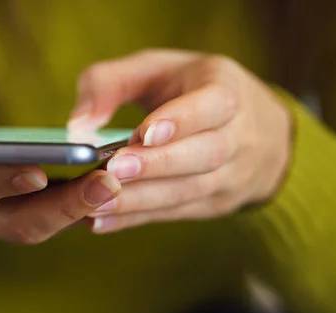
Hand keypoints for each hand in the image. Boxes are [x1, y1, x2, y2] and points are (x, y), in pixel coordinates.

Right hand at [0, 80, 120, 243]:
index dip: (5, 181)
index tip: (38, 171)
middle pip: (25, 221)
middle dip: (65, 205)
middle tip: (107, 182)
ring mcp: (8, 218)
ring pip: (50, 223)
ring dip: (85, 207)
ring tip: (120, 181)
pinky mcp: (32, 211)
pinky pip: (62, 214)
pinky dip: (88, 203)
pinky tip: (118, 181)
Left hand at [68, 50, 291, 233]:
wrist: (259, 132)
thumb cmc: (191, 92)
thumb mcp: (157, 70)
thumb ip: (111, 83)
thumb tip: (77, 125)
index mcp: (227, 91)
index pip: (213, 105)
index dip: (181, 120)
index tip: (143, 133)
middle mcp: (240, 136)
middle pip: (204, 154)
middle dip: (157, 165)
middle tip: (113, 171)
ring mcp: (233, 176)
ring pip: (189, 191)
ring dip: (141, 200)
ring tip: (96, 204)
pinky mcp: (216, 204)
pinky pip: (176, 213)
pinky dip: (137, 218)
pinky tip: (101, 220)